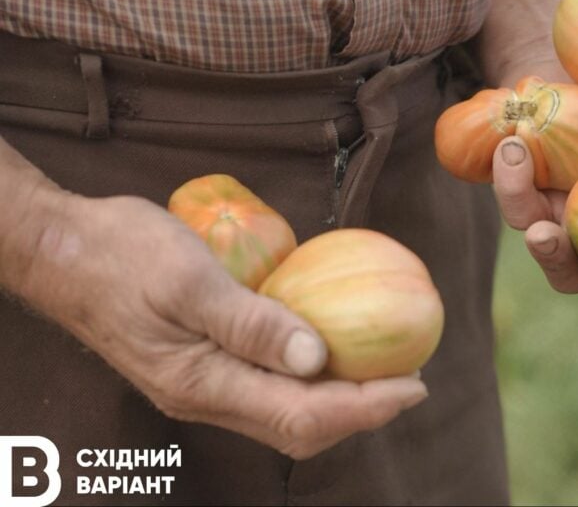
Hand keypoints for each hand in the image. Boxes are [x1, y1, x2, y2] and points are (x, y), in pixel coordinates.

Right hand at [11, 193, 426, 458]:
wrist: (62, 252)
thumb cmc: (122, 255)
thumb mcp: (191, 281)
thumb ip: (253, 323)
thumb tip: (317, 359)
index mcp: (204, 383)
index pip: (304, 415)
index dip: (366, 405)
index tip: (413, 384)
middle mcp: (205, 397)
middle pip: (300, 427)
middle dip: (360, 410)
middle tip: (409, 379)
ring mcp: (201, 386)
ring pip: (284, 413)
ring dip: (337, 399)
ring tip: (381, 370)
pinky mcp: (200, 368)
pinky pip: (267, 389)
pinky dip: (308, 379)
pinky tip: (328, 350)